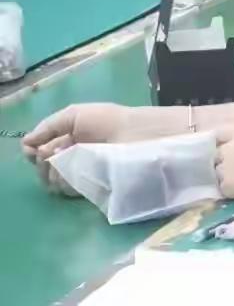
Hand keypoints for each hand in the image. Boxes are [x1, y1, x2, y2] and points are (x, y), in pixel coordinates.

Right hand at [22, 101, 143, 194]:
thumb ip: (48, 127)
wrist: (135, 137)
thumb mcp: (73, 116)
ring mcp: (81, 174)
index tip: (33, 151)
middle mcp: (72, 157)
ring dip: (52, 172)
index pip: (41, 151)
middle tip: (53, 155)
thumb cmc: (107, 121)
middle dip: (42, 161)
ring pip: (53, 180)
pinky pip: (68, 189)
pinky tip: (70, 174)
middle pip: (44, 167)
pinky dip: (63, 182)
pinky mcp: (91, 188)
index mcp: (67, 139)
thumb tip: (26, 143)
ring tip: (65, 162)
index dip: (34, 152)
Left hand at [213, 121, 233, 209]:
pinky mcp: (229, 185)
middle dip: (223, 159)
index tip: (228, 149)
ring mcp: (228, 166)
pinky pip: (223, 188)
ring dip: (226, 175)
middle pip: (216, 153)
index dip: (223, 142)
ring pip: (218, 171)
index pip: (220, 133)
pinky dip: (231, 190)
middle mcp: (231, 146)